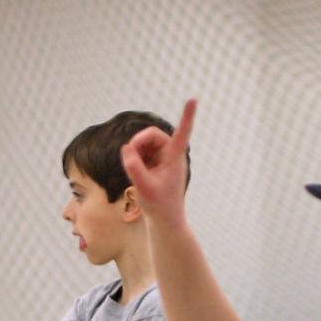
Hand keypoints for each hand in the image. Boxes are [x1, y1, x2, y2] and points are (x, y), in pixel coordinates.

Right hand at [121, 98, 195, 223]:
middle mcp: (171, 154)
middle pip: (152, 135)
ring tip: (133, 170)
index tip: (193, 99)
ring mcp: (163, 158)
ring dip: (134, 152)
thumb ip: (134, 167)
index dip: (187, 116)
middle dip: (137, 142)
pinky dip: (134, 158)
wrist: (164, 221)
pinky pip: (140, 152)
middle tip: (128, 155)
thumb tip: (126, 148)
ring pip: (144, 143)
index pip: (182, 133)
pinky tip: (135, 173)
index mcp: (175, 158)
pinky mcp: (155, 163)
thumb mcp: (144, 187)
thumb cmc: (159, 206)